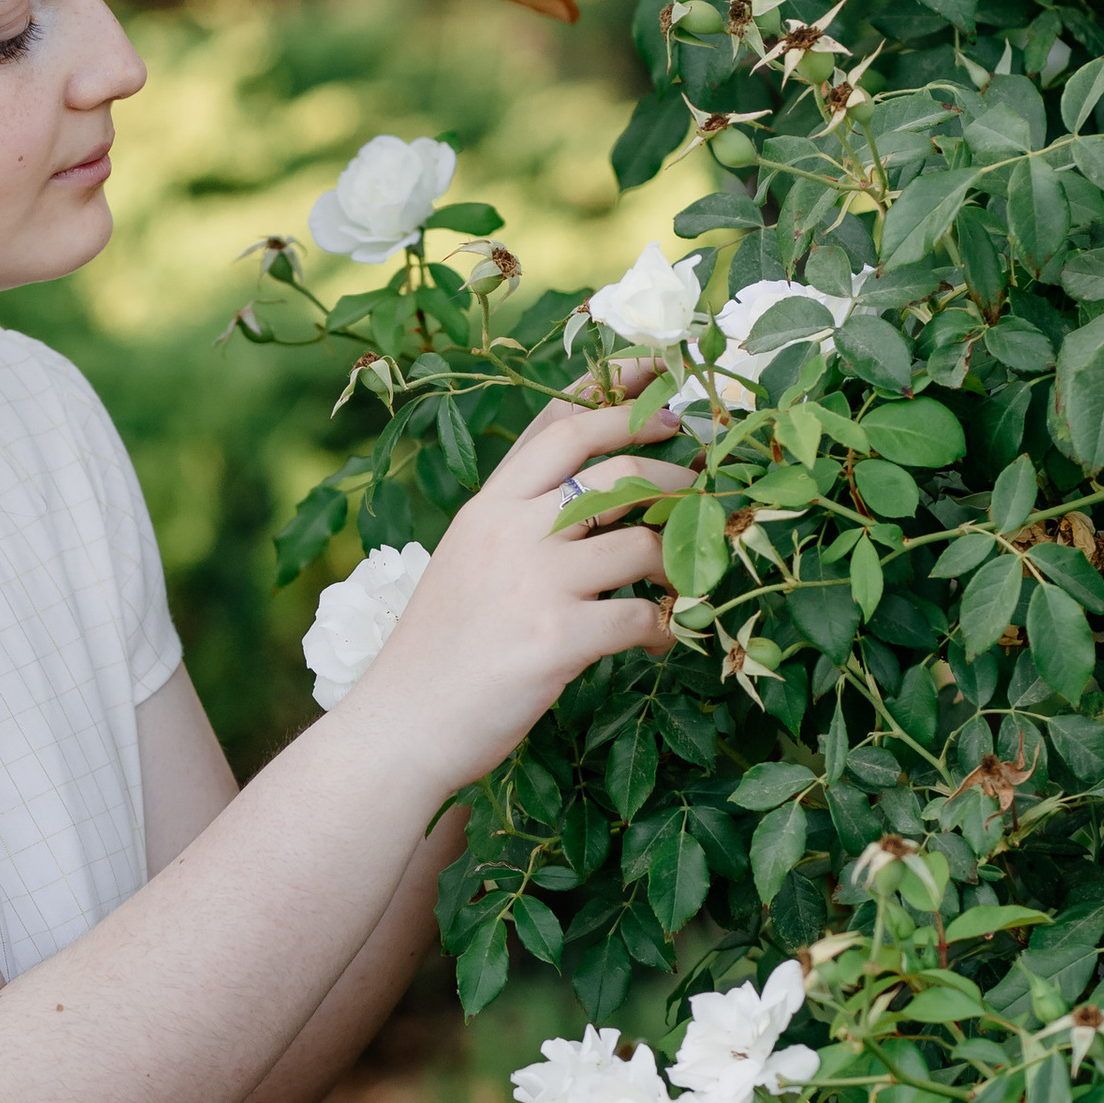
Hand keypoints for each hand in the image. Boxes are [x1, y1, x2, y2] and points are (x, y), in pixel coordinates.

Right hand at [367, 361, 684, 789]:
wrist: (401, 725)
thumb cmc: (436, 651)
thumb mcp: (465, 564)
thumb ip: (515, 525)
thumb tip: (589, 500)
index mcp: (486, 508)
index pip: (556, 428)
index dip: (614, 396)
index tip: (658, 378)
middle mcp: (509, 531)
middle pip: (611, 467)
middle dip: (670, 468)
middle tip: (702, 480)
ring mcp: (533, 583)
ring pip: (640, 541)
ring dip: (679, 558)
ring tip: (687, 577)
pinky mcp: (556, 639)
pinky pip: (641, 617)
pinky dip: (666, 628)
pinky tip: (665, 640)